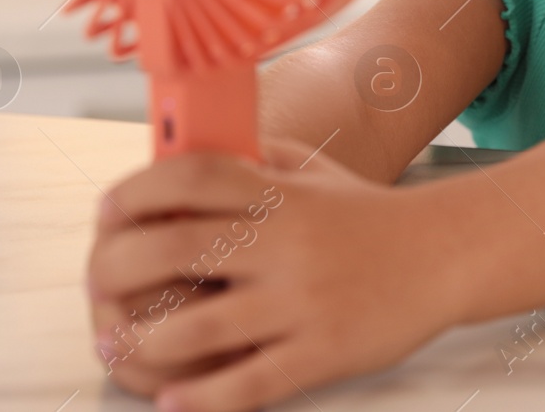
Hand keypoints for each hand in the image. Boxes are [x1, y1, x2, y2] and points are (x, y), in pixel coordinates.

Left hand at [86, 137, 466, 410]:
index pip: (192, 176)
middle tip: (98, 282)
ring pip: (197, 327)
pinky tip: (171, 399)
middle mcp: (286, 243)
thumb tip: (185, 156)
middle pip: (173, 247)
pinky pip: (249, 383)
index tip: (109, 210)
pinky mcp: (323, 352)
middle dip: (116, 267)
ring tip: (116, 345)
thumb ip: (257, 160)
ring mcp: (302, 301)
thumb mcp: (317, 170)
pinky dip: (201, 398)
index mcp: (282, 194)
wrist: (446, 254)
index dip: (136, 190)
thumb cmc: (372, 215)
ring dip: (141, 341)